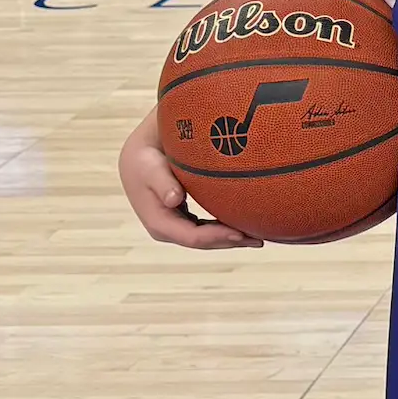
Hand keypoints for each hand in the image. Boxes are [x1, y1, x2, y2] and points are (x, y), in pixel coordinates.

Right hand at [119, 110, 260, 251]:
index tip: (241, 233)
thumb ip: (162, 182)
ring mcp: (176, 227)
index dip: (218, 238)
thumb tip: (175, 200)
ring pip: (208, 238)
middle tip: (259, 239)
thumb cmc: (145, 159)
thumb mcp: (150, 167)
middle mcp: (167, 230)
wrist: (138, 156)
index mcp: (159, 223)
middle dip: (231, 242)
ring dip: (232, 238)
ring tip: (259, 237)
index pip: (193, 237)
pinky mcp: (184, 219)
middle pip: (204, 242)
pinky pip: (208, 228)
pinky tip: (246, 225)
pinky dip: (226, 228)